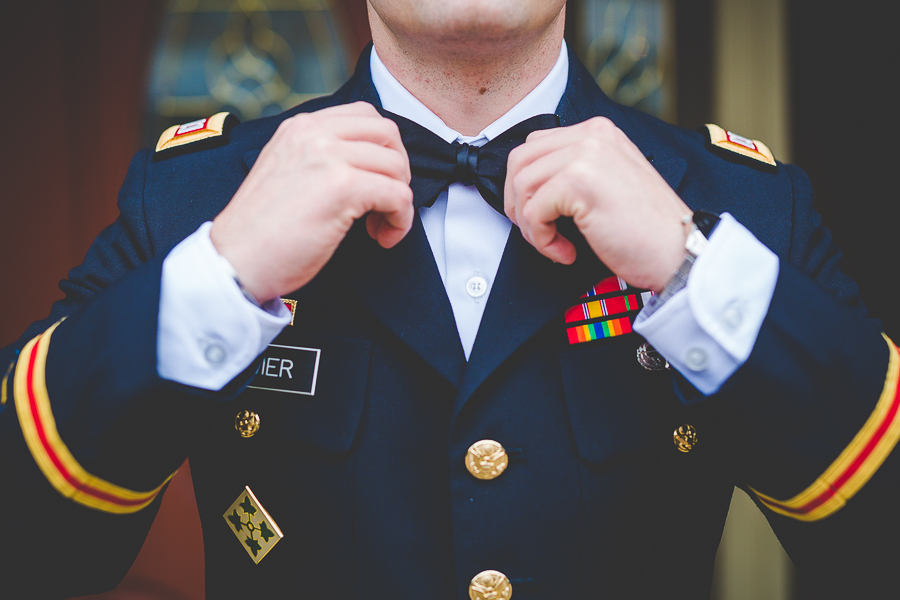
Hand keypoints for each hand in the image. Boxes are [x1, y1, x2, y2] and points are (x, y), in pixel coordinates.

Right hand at [211, 102, 413, 302]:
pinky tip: (381, 237)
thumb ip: (319, 158)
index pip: (365, 116)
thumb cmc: (262, 231)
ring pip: (397, 166)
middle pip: (388, 134)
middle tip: (385, 203)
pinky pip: (398, 195)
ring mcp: (328, 156)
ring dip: (399, 200)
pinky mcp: (342, 187)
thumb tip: (365, 165)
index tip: (375, 182)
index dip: (383, 151)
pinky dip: (400, 221)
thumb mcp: (287, 172)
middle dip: (398, 170)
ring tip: (378, 226)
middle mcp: (314, 133)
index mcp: (300, 127)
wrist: (235, 261)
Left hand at [504, 117, 690, 291]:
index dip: (524, 185)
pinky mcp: (580, 182)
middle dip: (518, 202)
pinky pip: (533, 211)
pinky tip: (566, 251)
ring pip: (521, 185)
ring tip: (554, 244)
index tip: (537, 215)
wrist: (680, 253)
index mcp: (598, 132)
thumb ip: (574, 172)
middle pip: (519, 160)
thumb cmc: (647, 230)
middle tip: (537, 232)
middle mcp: (592, 135)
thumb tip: (528, 185)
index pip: (534, 146)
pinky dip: (541, 240)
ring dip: (529, 224)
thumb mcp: (609, 184)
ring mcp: (586, 155)